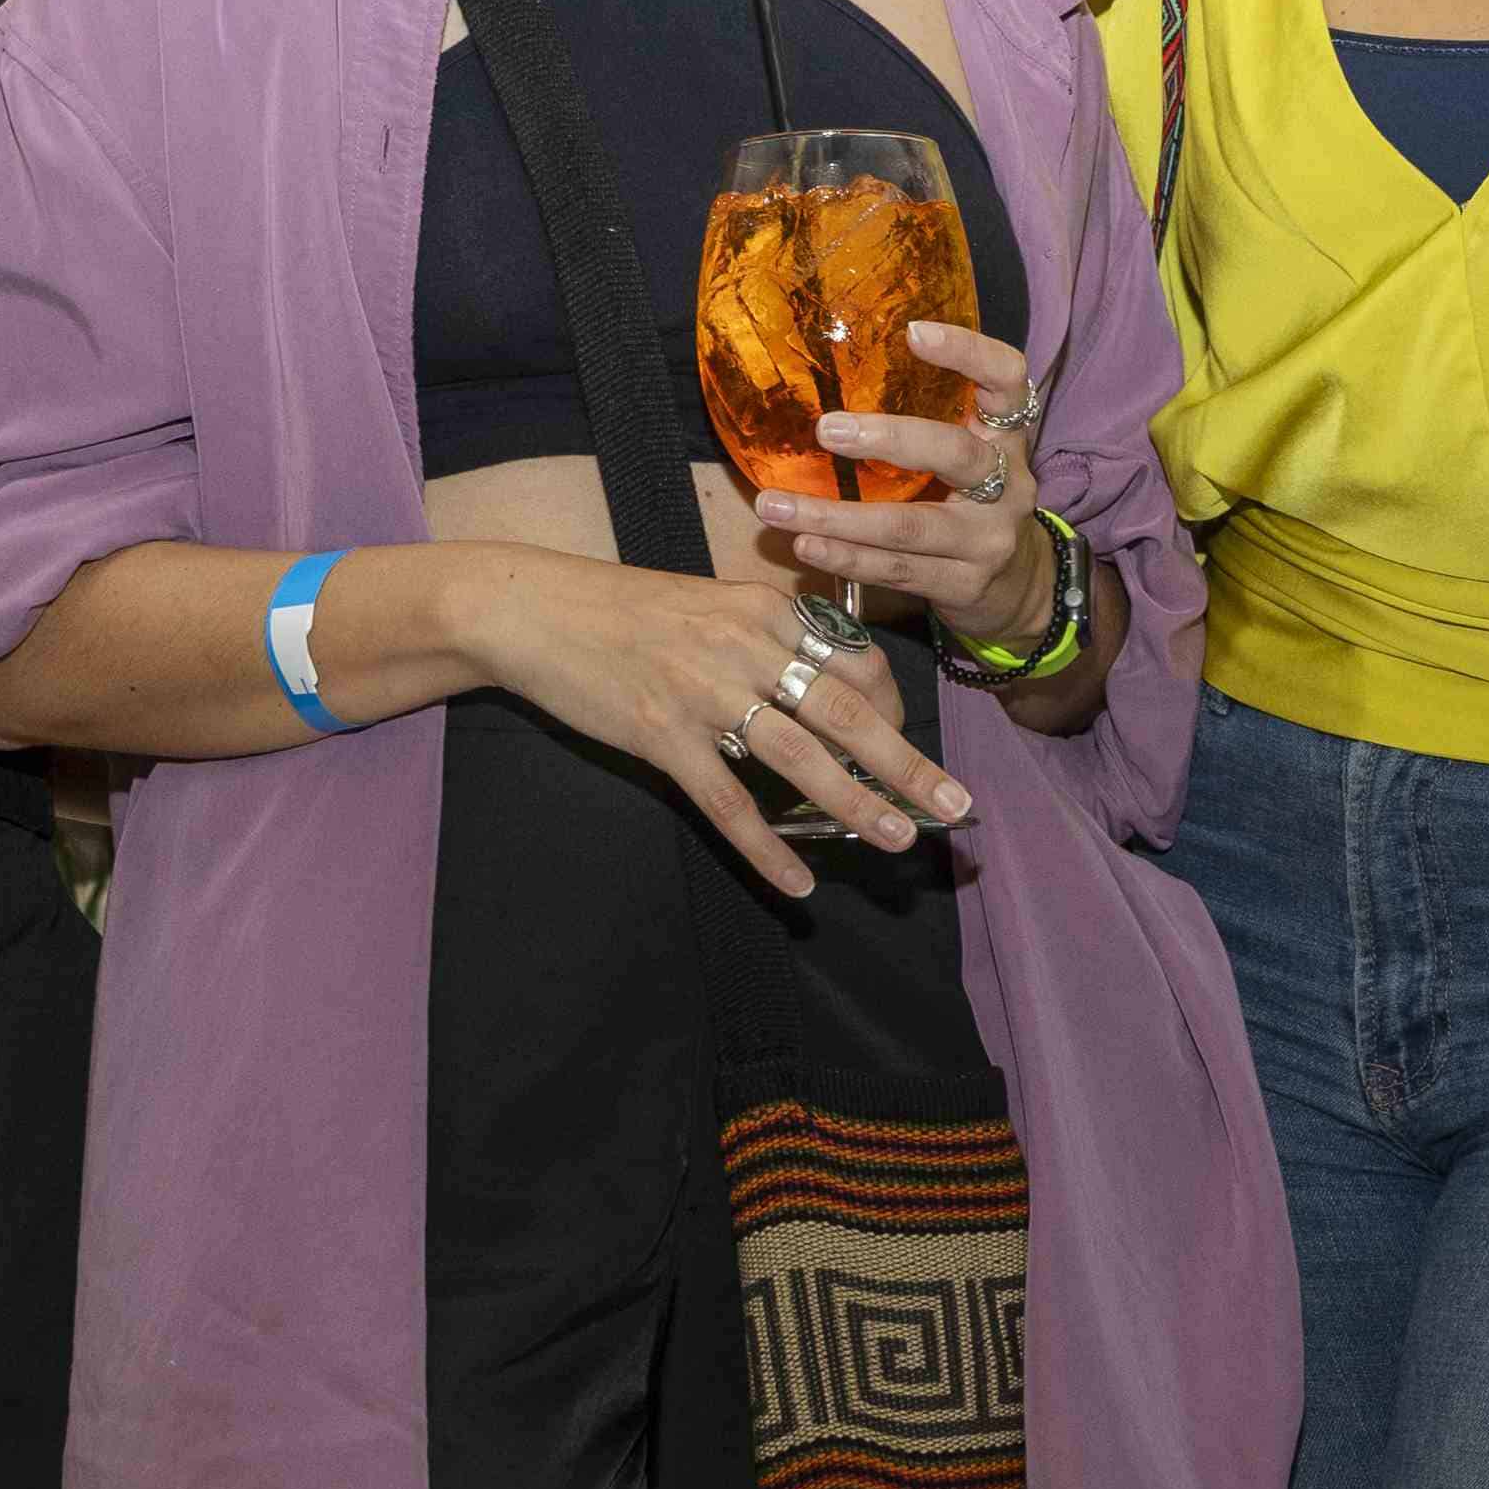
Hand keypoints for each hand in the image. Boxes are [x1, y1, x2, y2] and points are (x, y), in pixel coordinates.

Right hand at [470, 550, 968, 896]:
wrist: (535, 609)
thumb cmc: (623, 609)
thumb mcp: (710, 604)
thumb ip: (764, 638)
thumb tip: (818, 683)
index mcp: (765, 612)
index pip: (855, 662)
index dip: (894, 711)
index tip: (911, 748)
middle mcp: (747, 648)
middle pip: (848, 713)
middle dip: (909, 764)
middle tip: (954, 807)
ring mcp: (705, 694)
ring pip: (801, 759)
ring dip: (856, 804)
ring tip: (895, 839)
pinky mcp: (662, 736)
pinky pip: (727, 803)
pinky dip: (766, 849)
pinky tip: (797, 883)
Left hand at [754, 322, 1058, 656]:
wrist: (1021, 589)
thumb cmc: (975, 505)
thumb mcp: (971, 458)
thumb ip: (930, 426)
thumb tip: (827, 384)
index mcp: (1007, 437)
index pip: (1006, 378)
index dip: (968, 351)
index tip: (913, 333)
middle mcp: (1008, 484)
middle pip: (955, 452)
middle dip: (888, 439)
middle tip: (826, 429)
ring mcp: (988, 539)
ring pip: (909, 526)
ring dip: (836, 517)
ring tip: (777, 507)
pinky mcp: (964, 584)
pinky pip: (897, 570)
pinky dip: (847, 558)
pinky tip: (806, 546)